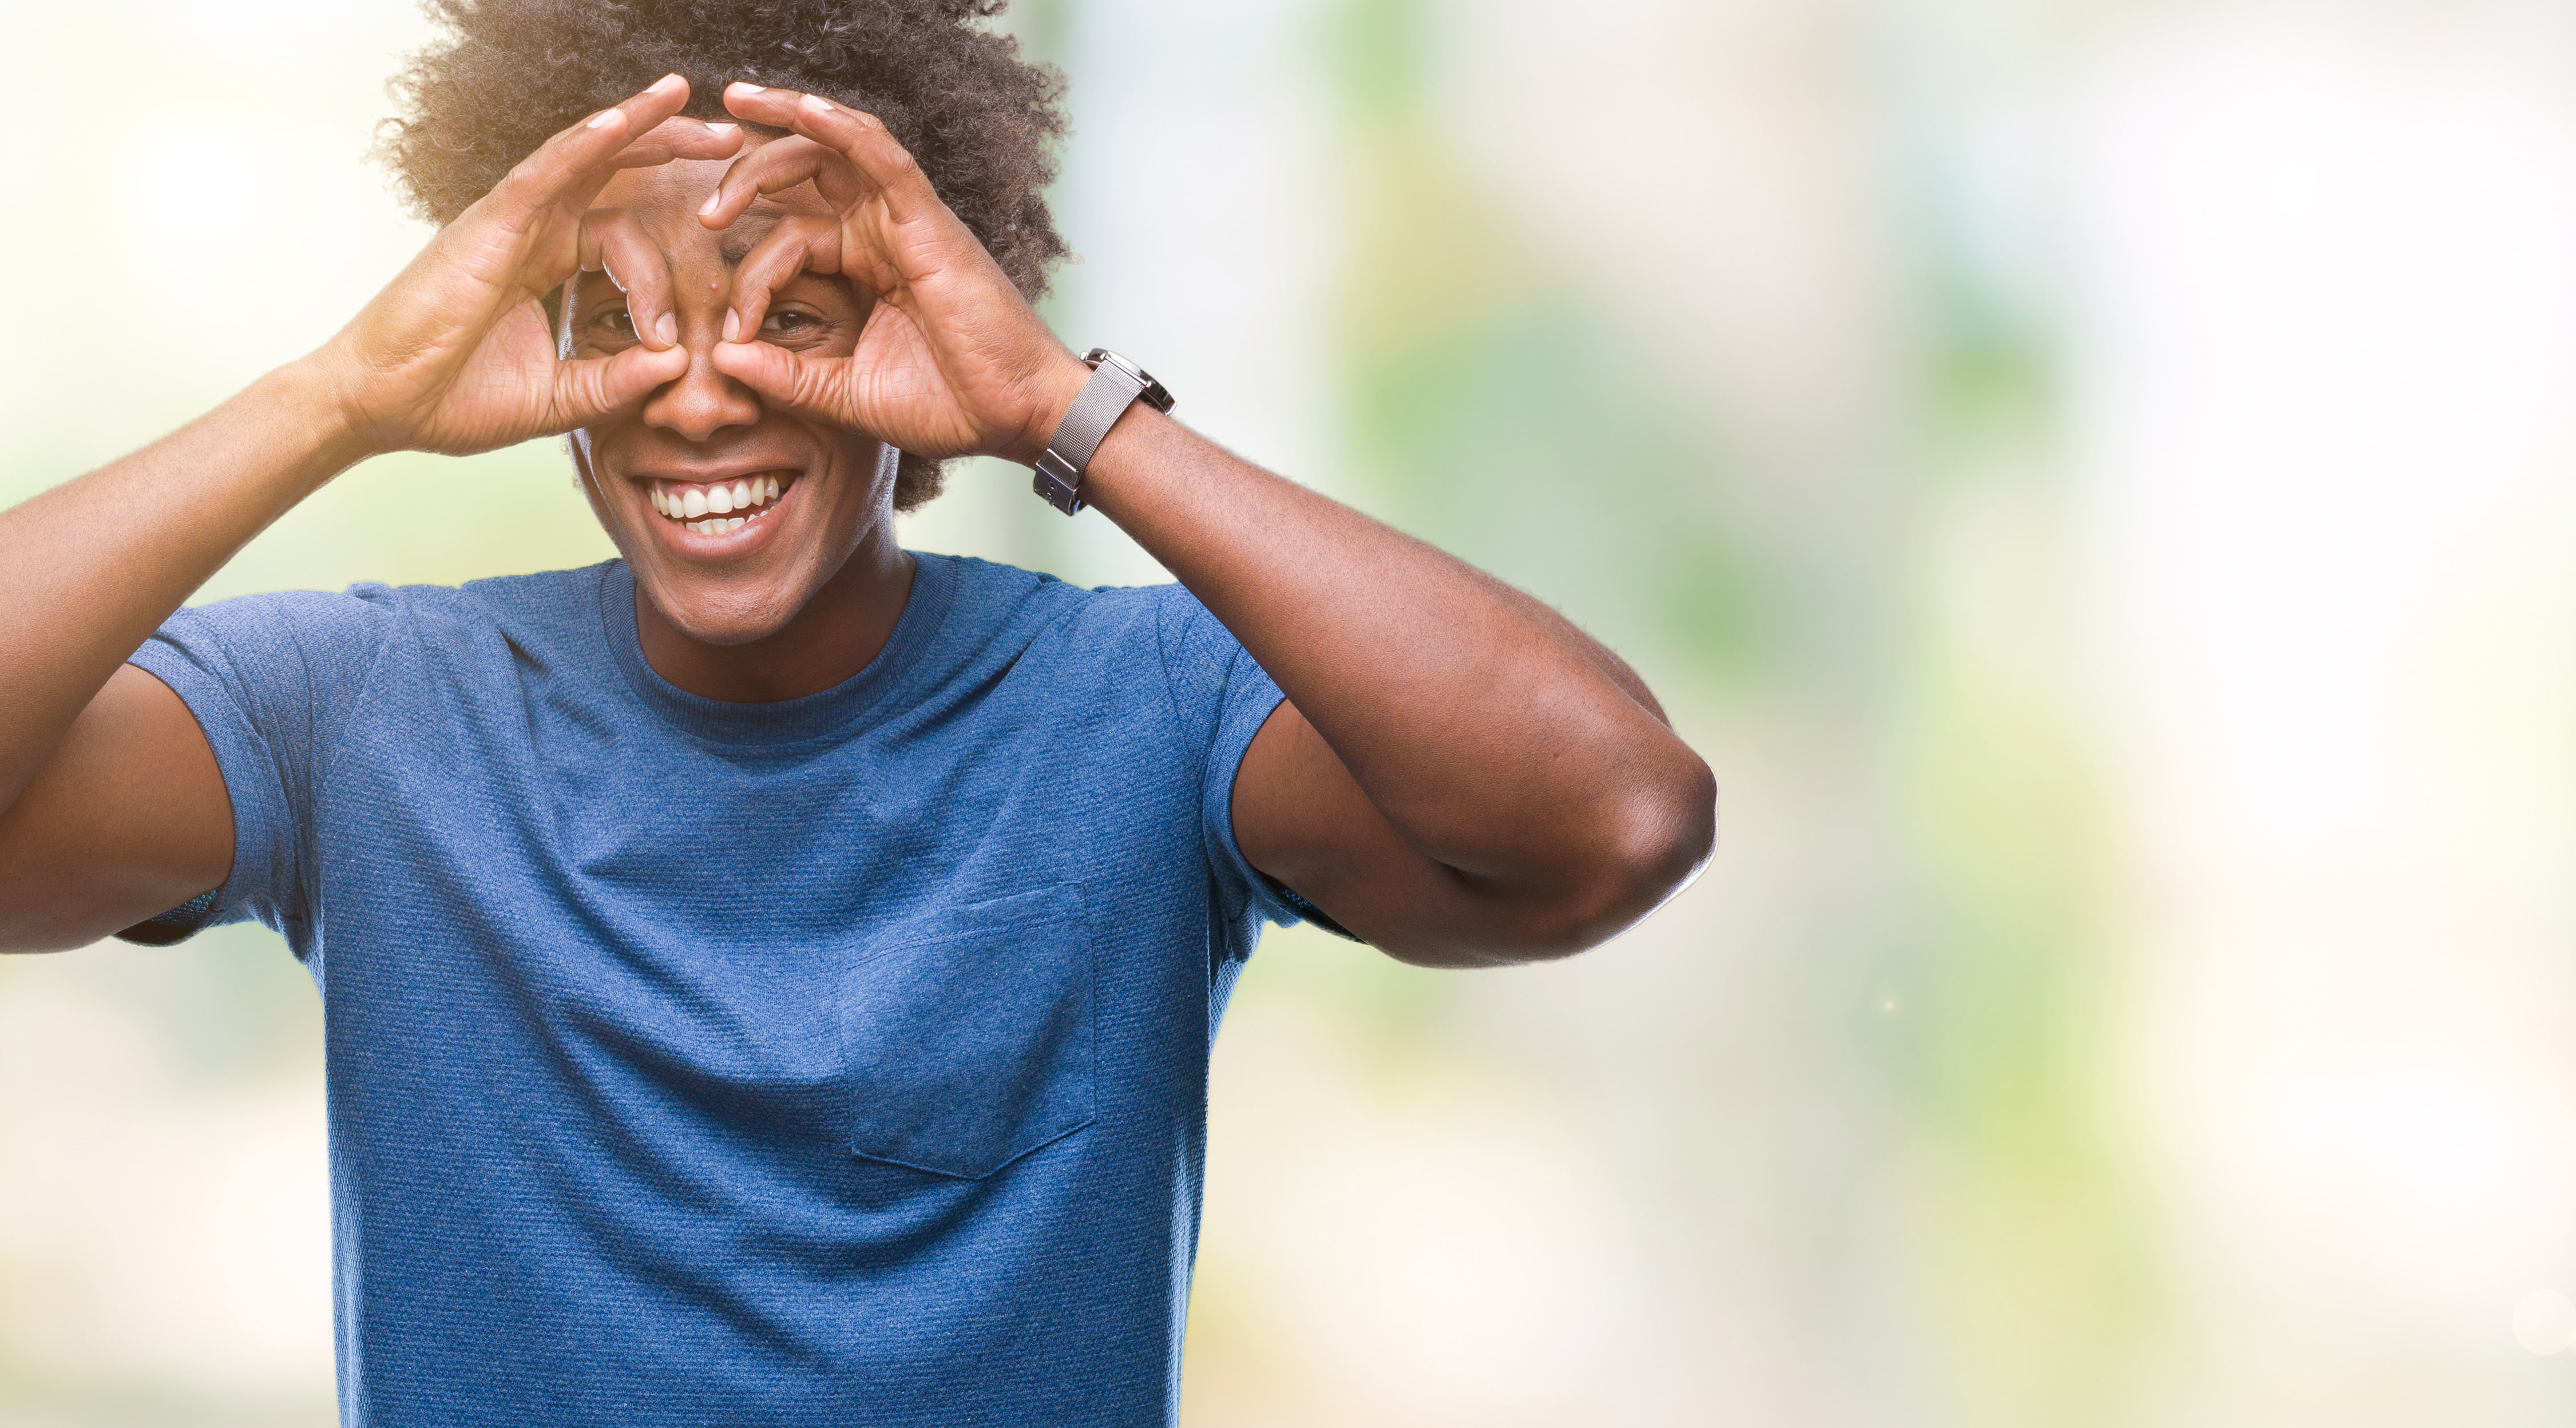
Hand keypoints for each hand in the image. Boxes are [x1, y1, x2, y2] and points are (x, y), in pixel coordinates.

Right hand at [312, 75, 745, 456]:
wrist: (382, 409)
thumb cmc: (451, 401)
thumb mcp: (557, 398)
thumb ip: (615, 382)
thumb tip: (678, 365)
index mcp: (545, 262)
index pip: (621, 230)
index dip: (664, 264)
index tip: (685, 324)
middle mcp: (530, 230)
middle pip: (611, 172)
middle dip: (671, 149)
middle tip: (733, 141)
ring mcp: (508, 222)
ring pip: (581, 154)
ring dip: (637, 124)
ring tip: (686, 98)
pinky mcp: (488, 225)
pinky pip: (543, 173)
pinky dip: (583, 144)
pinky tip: (624, 121)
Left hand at [700, 85, 1090, 464]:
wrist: (1017, 416)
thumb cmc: (950, 406)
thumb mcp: (848, 395)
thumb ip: (787, 376)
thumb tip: (722, 359)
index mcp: (866, 267)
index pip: (789, 240)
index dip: (749, 277)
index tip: (731, 333)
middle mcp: (883, 232)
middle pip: (803, 173)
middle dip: (745, 173)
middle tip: (705, 212)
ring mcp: (905, 222)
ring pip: (834, 149)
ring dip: (781, 123)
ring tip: (729, 110)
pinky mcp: (928, 222)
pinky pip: (881, 156)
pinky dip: (842, 126)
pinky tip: (801, 107)